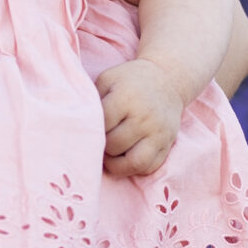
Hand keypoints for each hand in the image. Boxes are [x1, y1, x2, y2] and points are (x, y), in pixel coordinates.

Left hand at [95, 59, 182, 177]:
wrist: (168, 78)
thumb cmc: (130, 80)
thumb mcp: (108, 80)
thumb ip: (93, 101)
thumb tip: (79, 127)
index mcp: (126, 98)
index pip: (102, 125)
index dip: (91, 130)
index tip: (89, 128)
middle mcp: (144, 117)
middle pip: (114, 145)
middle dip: (102, 146)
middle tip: (98, 141)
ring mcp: (158, 133)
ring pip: (133, 163)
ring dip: (116, 164)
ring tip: (110, 155)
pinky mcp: (167, 144)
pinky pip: (149, 168)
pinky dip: (134, 168)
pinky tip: (126, 157)